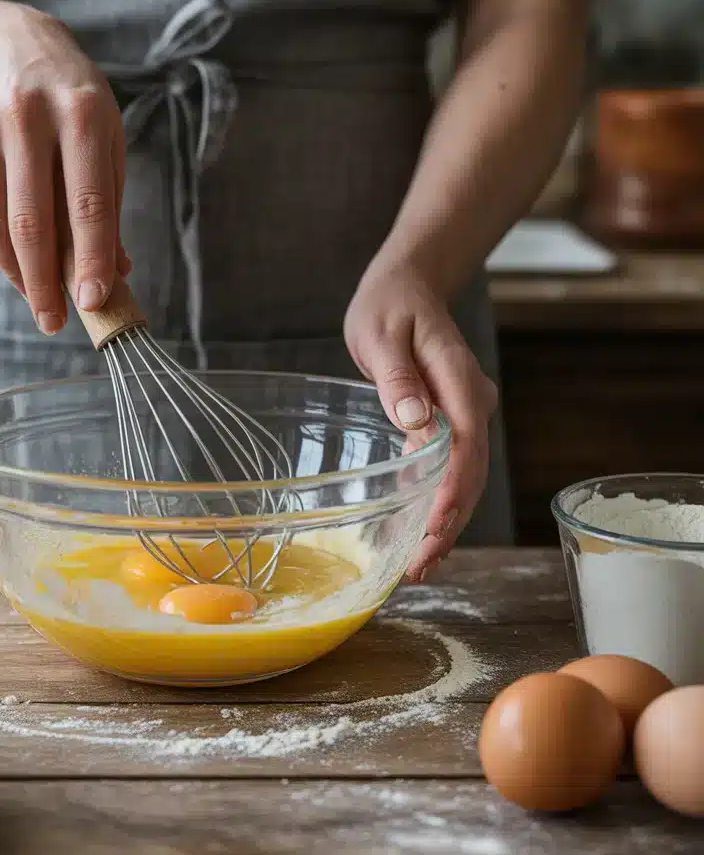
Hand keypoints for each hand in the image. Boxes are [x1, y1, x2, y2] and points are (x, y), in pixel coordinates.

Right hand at [0, 8, 128, 334]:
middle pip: (32, 221)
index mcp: (82, 111)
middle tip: (54, 322)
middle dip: (45, 282)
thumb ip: (108, 205)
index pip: (88, 202)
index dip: (91, 258)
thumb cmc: (71, 104)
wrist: (4, 46)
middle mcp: (27, 113)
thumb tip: (114, 275)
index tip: (94, 302)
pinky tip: (13, 259)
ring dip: (18, 272)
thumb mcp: (105, 139)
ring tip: (38, 299)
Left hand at [343, 263, 498, 582]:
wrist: (407, 287)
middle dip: (451, 521)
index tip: (435, 524)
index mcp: (459, 378)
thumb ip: (397, 377)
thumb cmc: (390, 307)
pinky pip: (450, 470)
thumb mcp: (381, 334)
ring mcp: (466, 415)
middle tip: (422, 566)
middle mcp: (472, 401)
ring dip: (447, 523)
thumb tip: (416, 421)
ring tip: (422, 567)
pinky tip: (423, 537)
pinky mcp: (450, 424)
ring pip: (465, 477)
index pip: (466, 440)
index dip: (454, 486)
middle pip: (471, 470)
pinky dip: (439, 505)